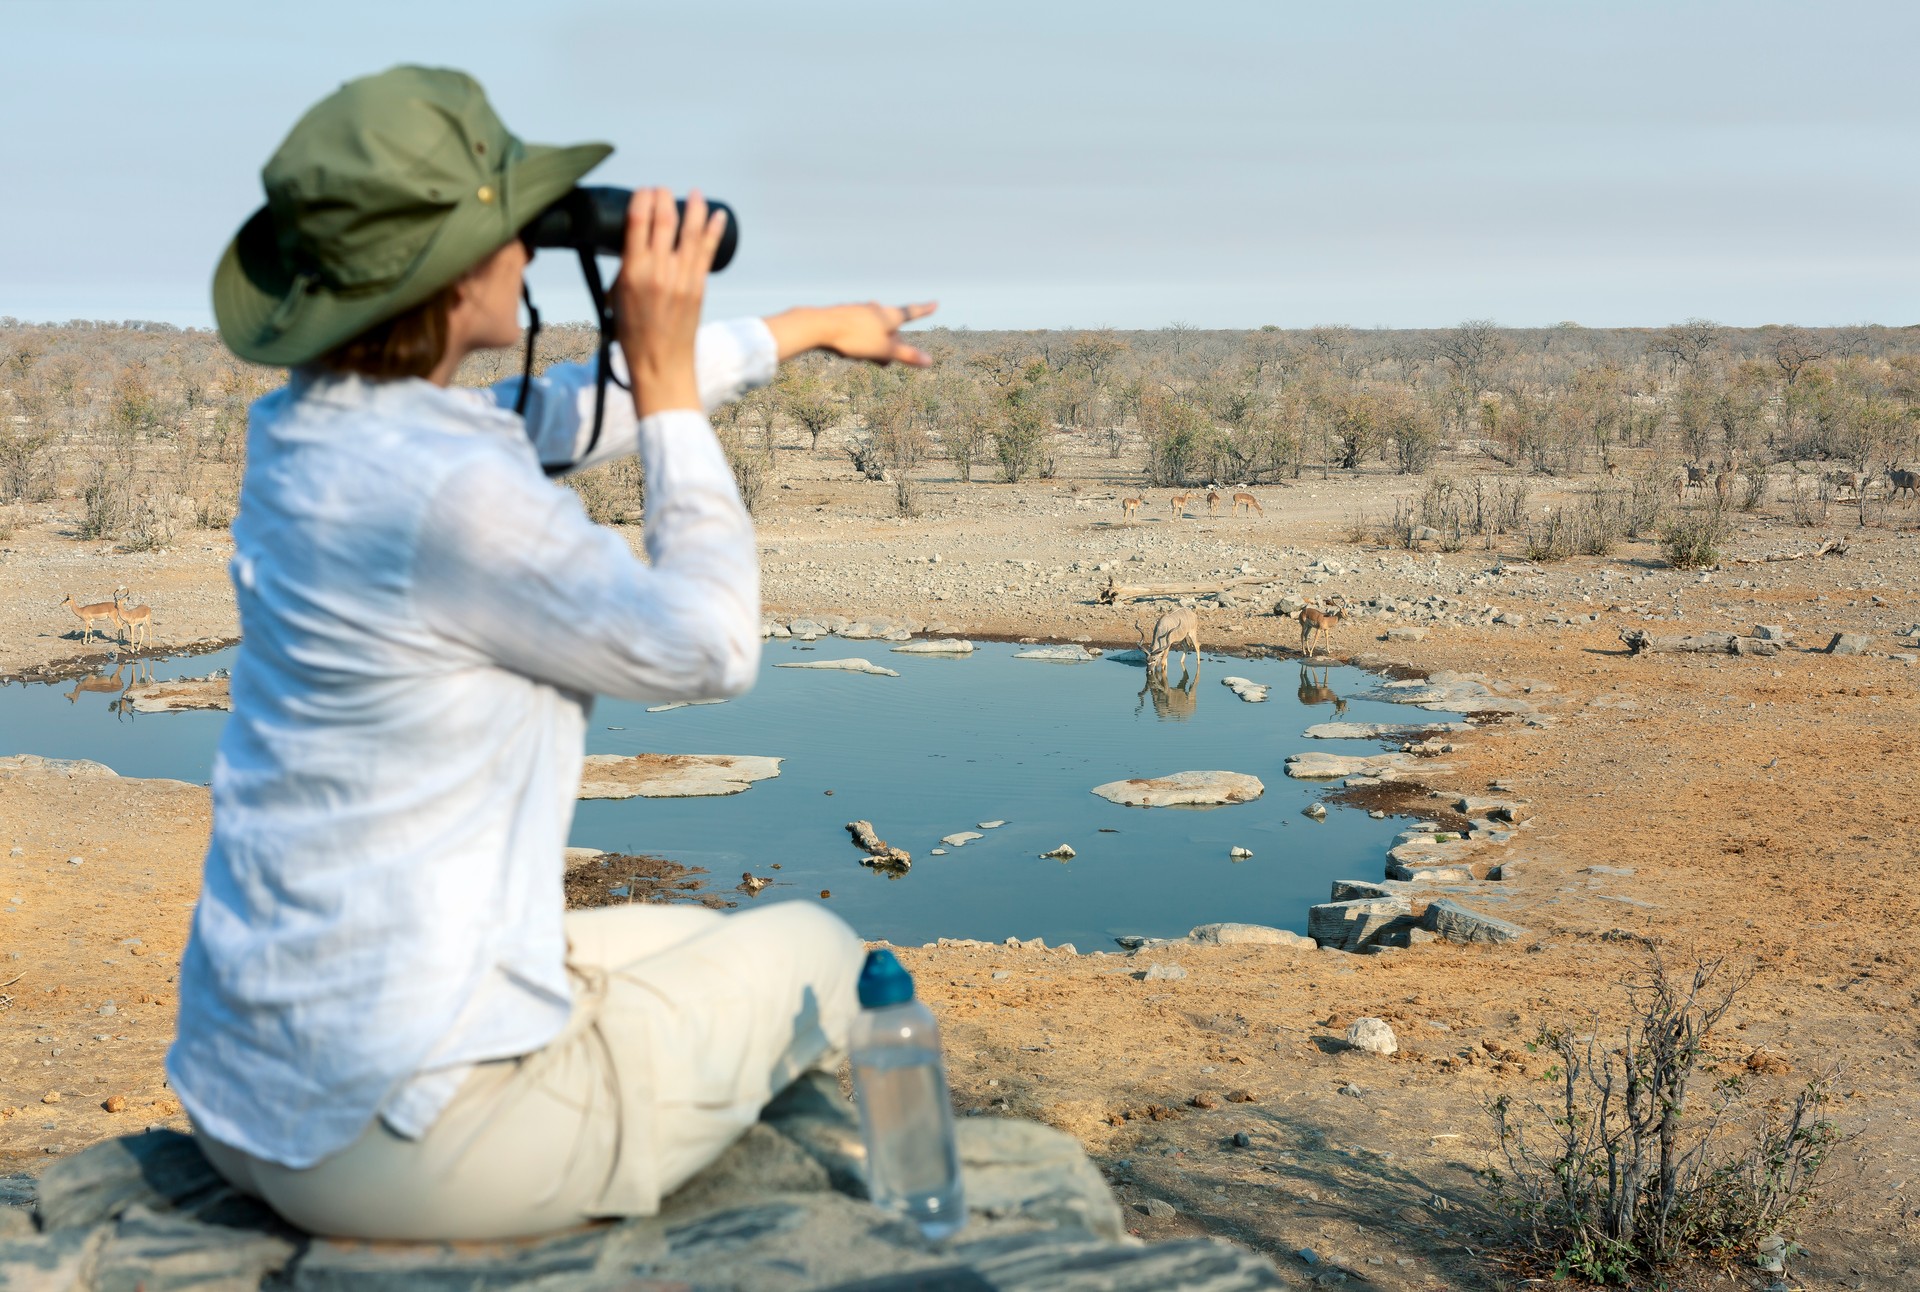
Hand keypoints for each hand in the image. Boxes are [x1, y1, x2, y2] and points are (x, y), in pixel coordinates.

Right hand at [614, 188, 728, 416]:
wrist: (660, 365)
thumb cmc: (633, 335)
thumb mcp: (617, 298)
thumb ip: (626, 269)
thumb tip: (634, 245)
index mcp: (631, 272)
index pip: (637, 222)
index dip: (642, 199)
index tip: (644, 190)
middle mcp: (657, 271)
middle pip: (664, 220)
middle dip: (665, 198)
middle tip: (663, 189)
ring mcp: (681, 278)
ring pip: (690, 231)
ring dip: (694, 207)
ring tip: (695, 193)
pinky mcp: (698, 287)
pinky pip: (708, 251)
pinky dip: (714, 230)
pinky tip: (718, 215)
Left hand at [765, 302, 937, 366]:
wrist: (819, 326)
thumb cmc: (854, 338)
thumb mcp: (883, 350)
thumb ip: (906, 355)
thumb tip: (930, 361)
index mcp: (889, 315)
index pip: (912, 312)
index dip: (925, 310)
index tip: (935, 303)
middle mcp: (876, 309)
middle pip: (891, 329)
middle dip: (890, 345)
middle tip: (882, 362)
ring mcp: (859, 310)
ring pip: (874, 331)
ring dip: (873, 345)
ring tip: (860, 356)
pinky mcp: (844, 315)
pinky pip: (858, 331)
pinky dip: (859, 342)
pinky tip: (846, 349)